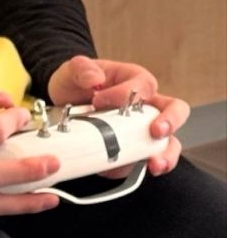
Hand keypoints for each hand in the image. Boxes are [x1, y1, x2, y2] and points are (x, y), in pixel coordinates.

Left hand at [46, 55, 189, 176]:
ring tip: (154, 163)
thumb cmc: (75, 86)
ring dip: (166, 153)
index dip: (124, 93)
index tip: (98, 101)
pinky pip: (147, 160)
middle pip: (175, 108)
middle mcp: (146, 105)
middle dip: (170, 120)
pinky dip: (143, 167)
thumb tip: (95, 78)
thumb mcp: (72, 71)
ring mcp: (144, 130)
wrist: (62, 109)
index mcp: (134, 80)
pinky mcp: (135, 151)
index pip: (144, 84)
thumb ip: (81, 69)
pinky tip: (132, 168)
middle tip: (156, 131)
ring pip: (170, 141)